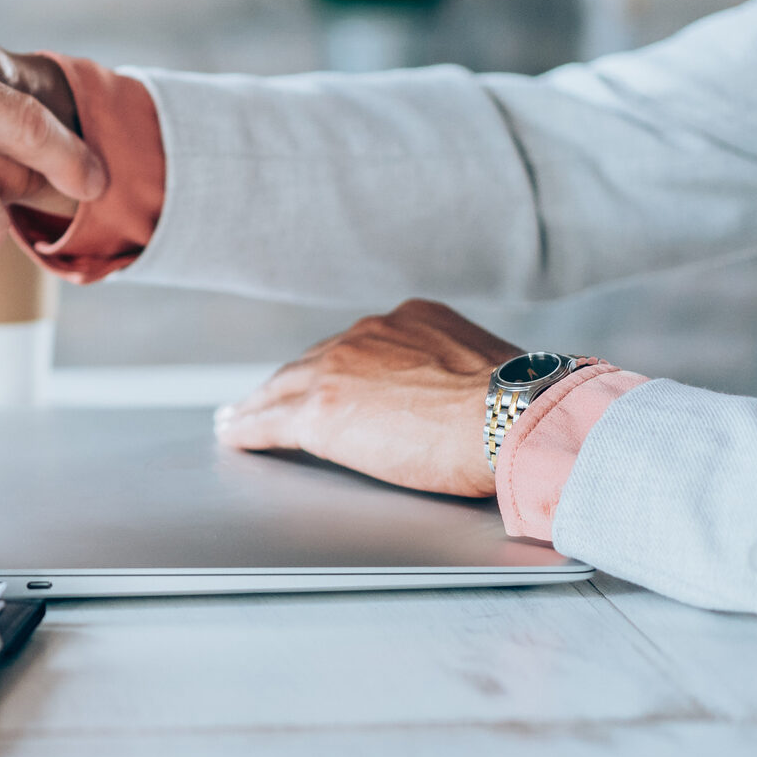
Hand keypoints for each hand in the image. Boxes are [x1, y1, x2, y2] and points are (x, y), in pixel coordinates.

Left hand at [212, 299, 521, 497]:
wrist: (513, 417)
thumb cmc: (522, 405)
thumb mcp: (489, 367)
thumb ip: (461, 374)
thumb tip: (471, 398)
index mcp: (411, 320)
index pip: (359, 346)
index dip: (337, 366)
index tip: (328, 375)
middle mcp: (368, 334)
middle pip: (313, 362)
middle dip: (289, 382)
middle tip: (265, 398)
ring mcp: (338, 369)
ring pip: (283, 388)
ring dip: (258, 405)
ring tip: (238, 419)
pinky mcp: (320, 411)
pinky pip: (271, 421)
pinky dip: (249, 429)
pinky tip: (235, 436)